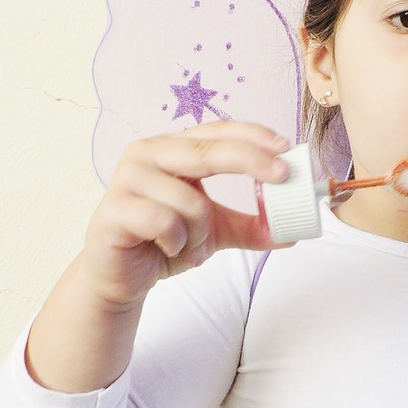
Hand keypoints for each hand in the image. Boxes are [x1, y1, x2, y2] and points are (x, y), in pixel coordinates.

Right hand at [82, 121, 291, 307]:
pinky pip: (164, 222)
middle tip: (281, 176)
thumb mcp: (215, 231)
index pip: (217, 132)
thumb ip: (250, 226)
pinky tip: (167, 248)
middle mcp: (148, 154)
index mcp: (172, 149)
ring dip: (201, 233)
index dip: (252, 136)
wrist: (121, 276)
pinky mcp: (114, 208)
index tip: (285, 147)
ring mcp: (127, 178)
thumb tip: (292, 229)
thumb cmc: (163, 241)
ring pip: (190, 200)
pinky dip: (177, 242)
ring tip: (188, 246)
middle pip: (207, 151)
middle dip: (250, 161)